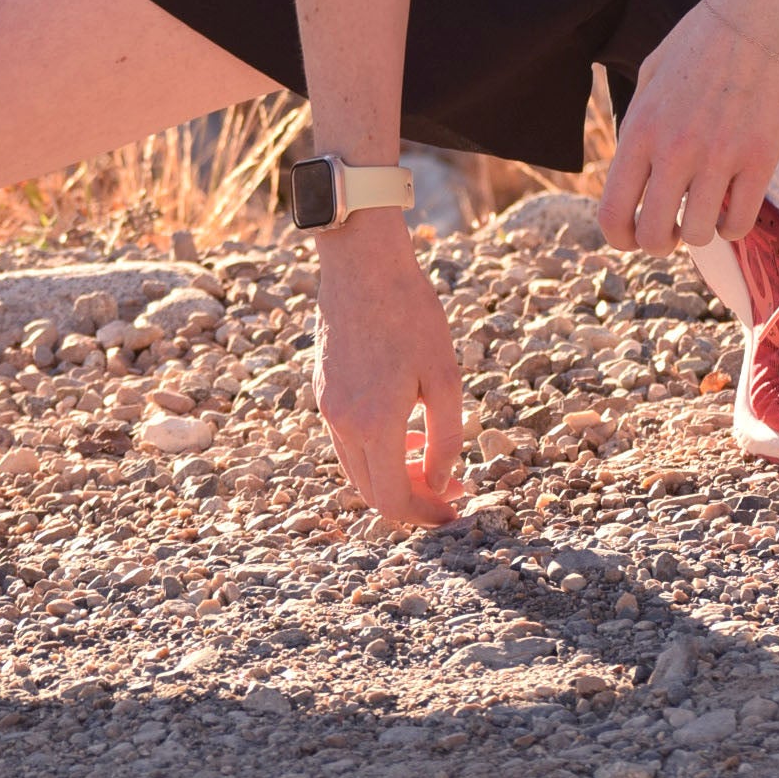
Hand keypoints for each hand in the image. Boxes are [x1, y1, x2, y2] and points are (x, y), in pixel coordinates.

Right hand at [310, 211, 463, 526]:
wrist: (363, 264)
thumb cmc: (411, 313)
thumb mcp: (445, 375)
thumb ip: (444, 438)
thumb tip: (440, 481)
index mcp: (374, 425)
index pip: (394, 500)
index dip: (427, 514)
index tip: (455, 509)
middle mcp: (342, 423)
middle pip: (372, 492)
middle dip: (413, 499)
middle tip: (451, 488)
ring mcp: (327, 406)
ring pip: (357, 468)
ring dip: (393, 475)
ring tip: (430, 458)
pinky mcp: (323, 389)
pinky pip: (348, 440)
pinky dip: (376, 450)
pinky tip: (404, 428)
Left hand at [598, 0, 778, 254]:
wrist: (763, 12)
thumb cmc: (703, 39)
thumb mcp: (651, 74)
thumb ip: (637, 125)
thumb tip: (632, 175)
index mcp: (641, 127)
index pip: (613, 212)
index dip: (619, 237)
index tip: (633, 236)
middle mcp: (675, 148)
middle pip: (653, 234)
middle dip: (659, 241)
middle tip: (672, 228)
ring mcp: (720, 155)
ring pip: (699, 236)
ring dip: (700, 232)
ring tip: (705, 211)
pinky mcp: (761, 158)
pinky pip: (740, 223)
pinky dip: (733, 225)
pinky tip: (733, 205)